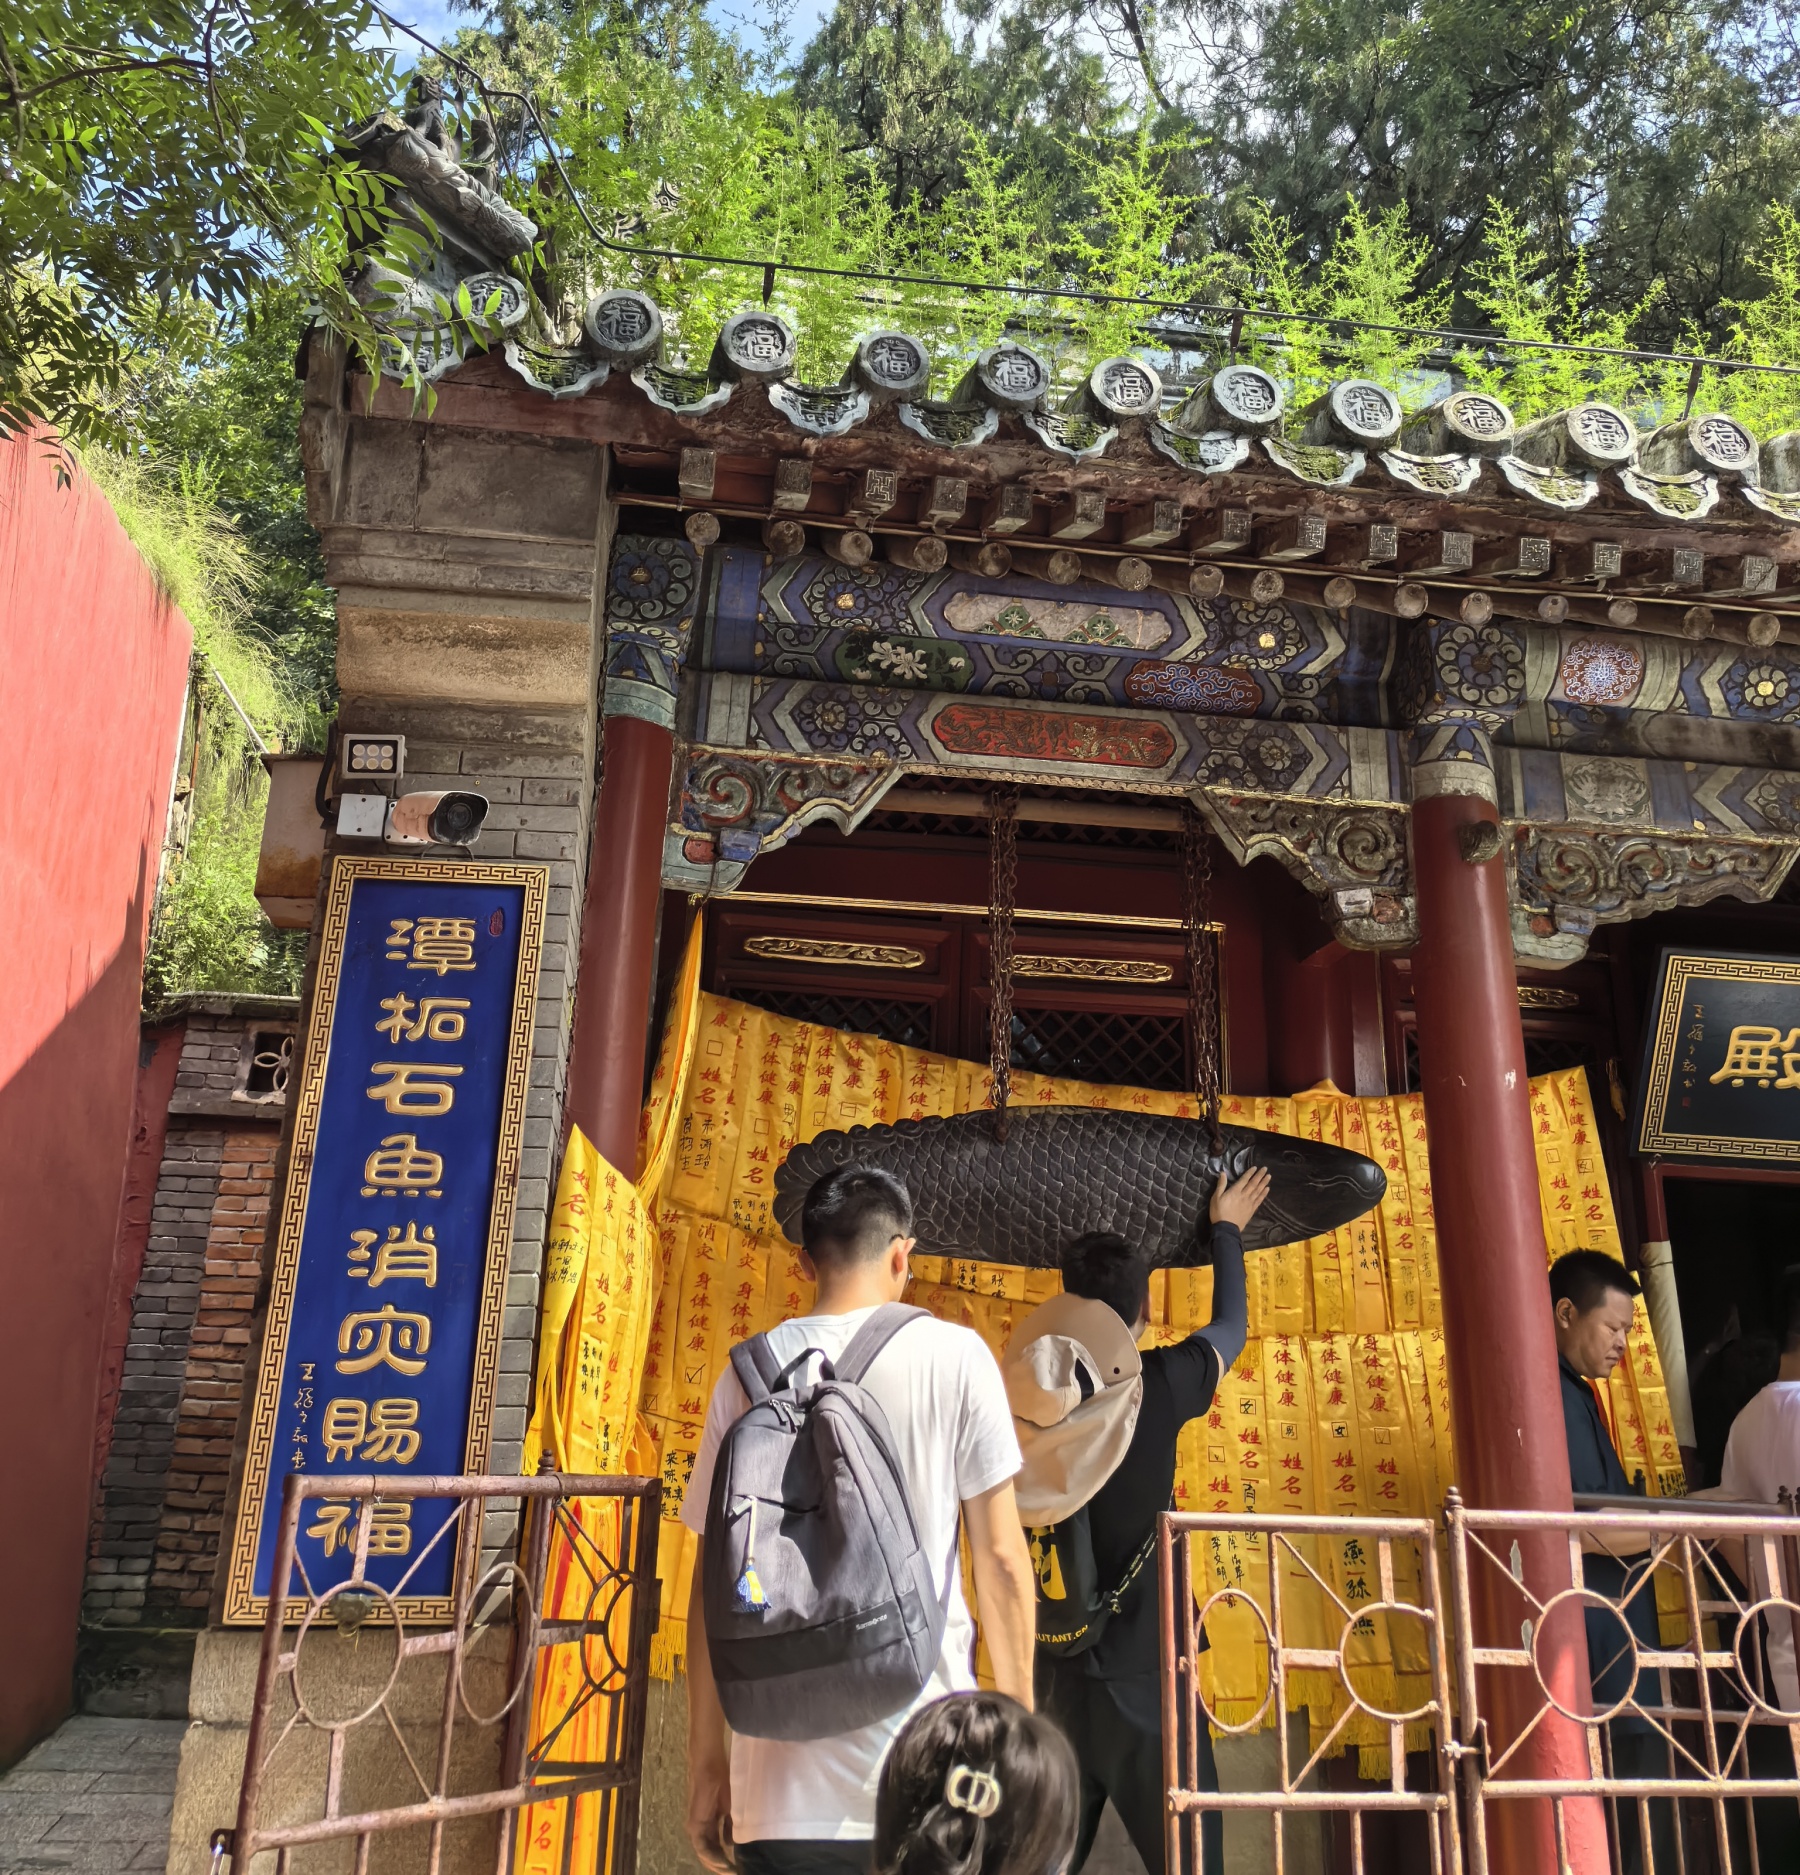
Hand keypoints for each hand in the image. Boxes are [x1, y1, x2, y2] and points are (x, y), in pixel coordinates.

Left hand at [686, 1753, 734, 1874]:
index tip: (737, 1867)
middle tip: (735, 1873)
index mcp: (708, 1824)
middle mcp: (700, 1828)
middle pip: (709, 1853)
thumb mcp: (730, 1806)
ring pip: (705, 1853)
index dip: (725, 1859)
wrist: (709, 1765)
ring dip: (716, 1864)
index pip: (715, 1847)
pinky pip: (702, 1847)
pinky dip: (712, 1857)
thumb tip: (730, 1843)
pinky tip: (722, 1864)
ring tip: (730, 1872)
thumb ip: (728, 1825)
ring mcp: (696, 1827)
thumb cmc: (722, 1779)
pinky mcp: (695, 1824)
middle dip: (721, 1865)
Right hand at [1210, 1165, 1270, 1228]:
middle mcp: (1244, 1195)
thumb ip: (1221, 1185)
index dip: (1250, 1173)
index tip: (1255, 1168)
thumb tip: (1223, 1173)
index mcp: (1235, 1191)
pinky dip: (1264, 1194)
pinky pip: (1259, 1200)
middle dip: (1259, 1176)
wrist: (1226, 1228)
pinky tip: (1267, 1189)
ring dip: (1264, 1183)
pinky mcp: (1252, 1210)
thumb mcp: (1216, 1197)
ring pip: (1258, 1191)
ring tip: (1269, 1176)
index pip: (1244, 1180)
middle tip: (1265, 1169)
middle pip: (1253, 1184)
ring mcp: (1249, 1203)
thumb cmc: (1219, 1212)